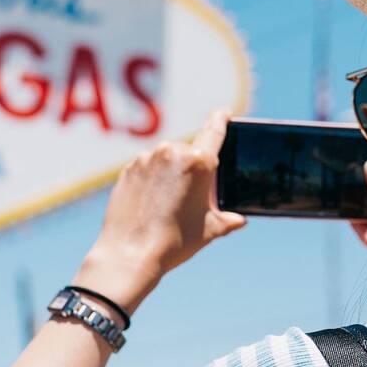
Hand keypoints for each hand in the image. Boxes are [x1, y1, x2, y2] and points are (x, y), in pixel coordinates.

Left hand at [73, 110, 246, 313]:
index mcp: (199, 162)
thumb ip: (228, 220)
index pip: (215, 130)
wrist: (130, 253)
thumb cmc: (175, 241)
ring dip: (170, 174)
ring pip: (166, 160)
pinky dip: (152, 181)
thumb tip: (239, 220)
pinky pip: (146, 169)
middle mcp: (171, 152)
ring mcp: (146, 159)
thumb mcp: (210, 230)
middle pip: (189, 153)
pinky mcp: (128, 169)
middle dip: (192, 169)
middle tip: (190, 198)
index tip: (224, 112)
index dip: (221, 119)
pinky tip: (150, 205)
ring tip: (167, 207)